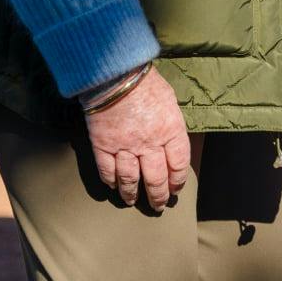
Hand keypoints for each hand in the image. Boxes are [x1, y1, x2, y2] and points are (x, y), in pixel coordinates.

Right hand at [84, 65, 189, 211]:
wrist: (115, 74)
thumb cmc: (146, 84)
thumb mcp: (170, 101)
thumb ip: (171, 125)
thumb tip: (172, 143)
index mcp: (171, 131)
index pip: (179, 165)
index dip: (178, 180)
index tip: (176, 188)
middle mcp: (149, 143)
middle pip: (156, 179)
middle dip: (158, 196)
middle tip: (159, 205)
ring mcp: (125, 147)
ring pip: (131, 180)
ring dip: (133, 194)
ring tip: (134, 201)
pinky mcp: (103, 146)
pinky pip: (107, 171)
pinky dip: (111, 181)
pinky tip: (114, 186)